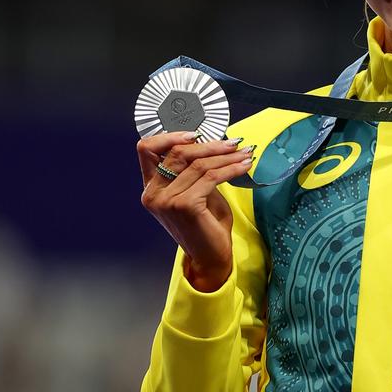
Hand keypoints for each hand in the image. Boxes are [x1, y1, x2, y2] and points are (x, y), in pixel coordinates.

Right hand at [138, 130, 253, 290]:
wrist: (211, 258)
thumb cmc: (206, 226)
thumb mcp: (197, 192)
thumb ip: (195, 170)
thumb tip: (213, 142)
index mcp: (151, 188)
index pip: (147, 149)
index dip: (170, 136)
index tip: (197, 134)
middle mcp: (153, 193)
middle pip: (178, 152)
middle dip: (210, 145)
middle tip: (234, 143)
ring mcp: (166, 200)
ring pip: (198, 163)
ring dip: (225, 155)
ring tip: (244, 153)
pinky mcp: (184, 205)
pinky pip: (211, 177)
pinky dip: (231, 169)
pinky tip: (244, 166)